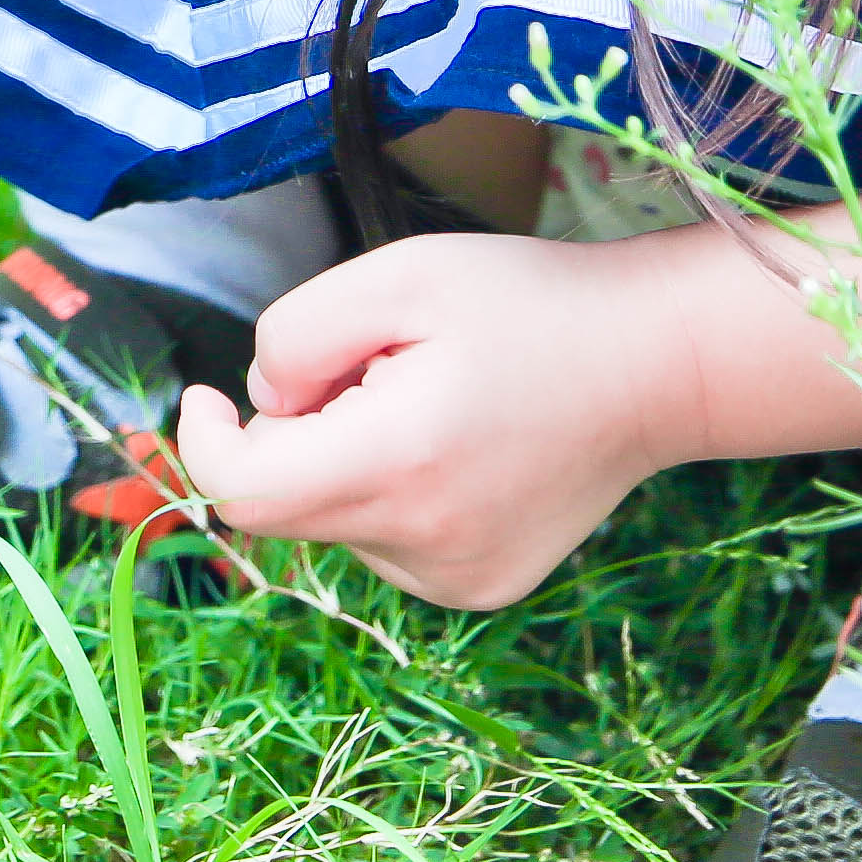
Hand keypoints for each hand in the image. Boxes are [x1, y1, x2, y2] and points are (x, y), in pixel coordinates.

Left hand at [166, 229, 699, 610]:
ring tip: (429, 403)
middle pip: (284, 505)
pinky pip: (384, 541)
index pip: (244, 493)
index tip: (208, 393)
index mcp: (398, 463)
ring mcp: (457, 577)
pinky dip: (387, 492)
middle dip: (292, 432)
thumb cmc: (528, 305)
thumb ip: (296, 337)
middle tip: (370, 368)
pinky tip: (453, 447)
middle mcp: (425, 542)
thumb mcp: (396, 275)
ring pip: (333, 521)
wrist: (656, 365)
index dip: (205, 443)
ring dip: (344, 461)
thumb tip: (263, 404)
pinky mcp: (480, 586)